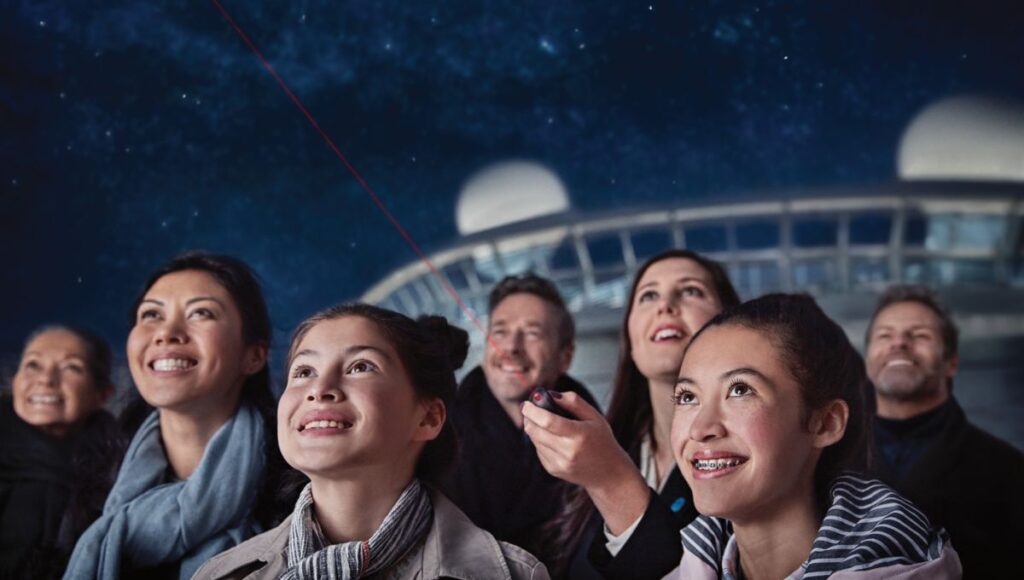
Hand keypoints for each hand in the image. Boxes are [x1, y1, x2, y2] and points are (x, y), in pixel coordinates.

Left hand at [522, 392, 650, 533]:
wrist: (609, 473)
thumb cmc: (602, 440)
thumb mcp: (595, 417)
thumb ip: (573, 402)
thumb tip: (550, 395)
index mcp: (579, 435)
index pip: (549, 421)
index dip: (533, 411)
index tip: (526, 404)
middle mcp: (568, 452)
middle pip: (536, 432)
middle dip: (528, 418)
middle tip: (528, 410)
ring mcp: (560, 463)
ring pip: (535, 441)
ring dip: (534, 429)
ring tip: (542, 422)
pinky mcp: (554, 470)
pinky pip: (539, 451)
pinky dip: (540, 441)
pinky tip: (551, 438)